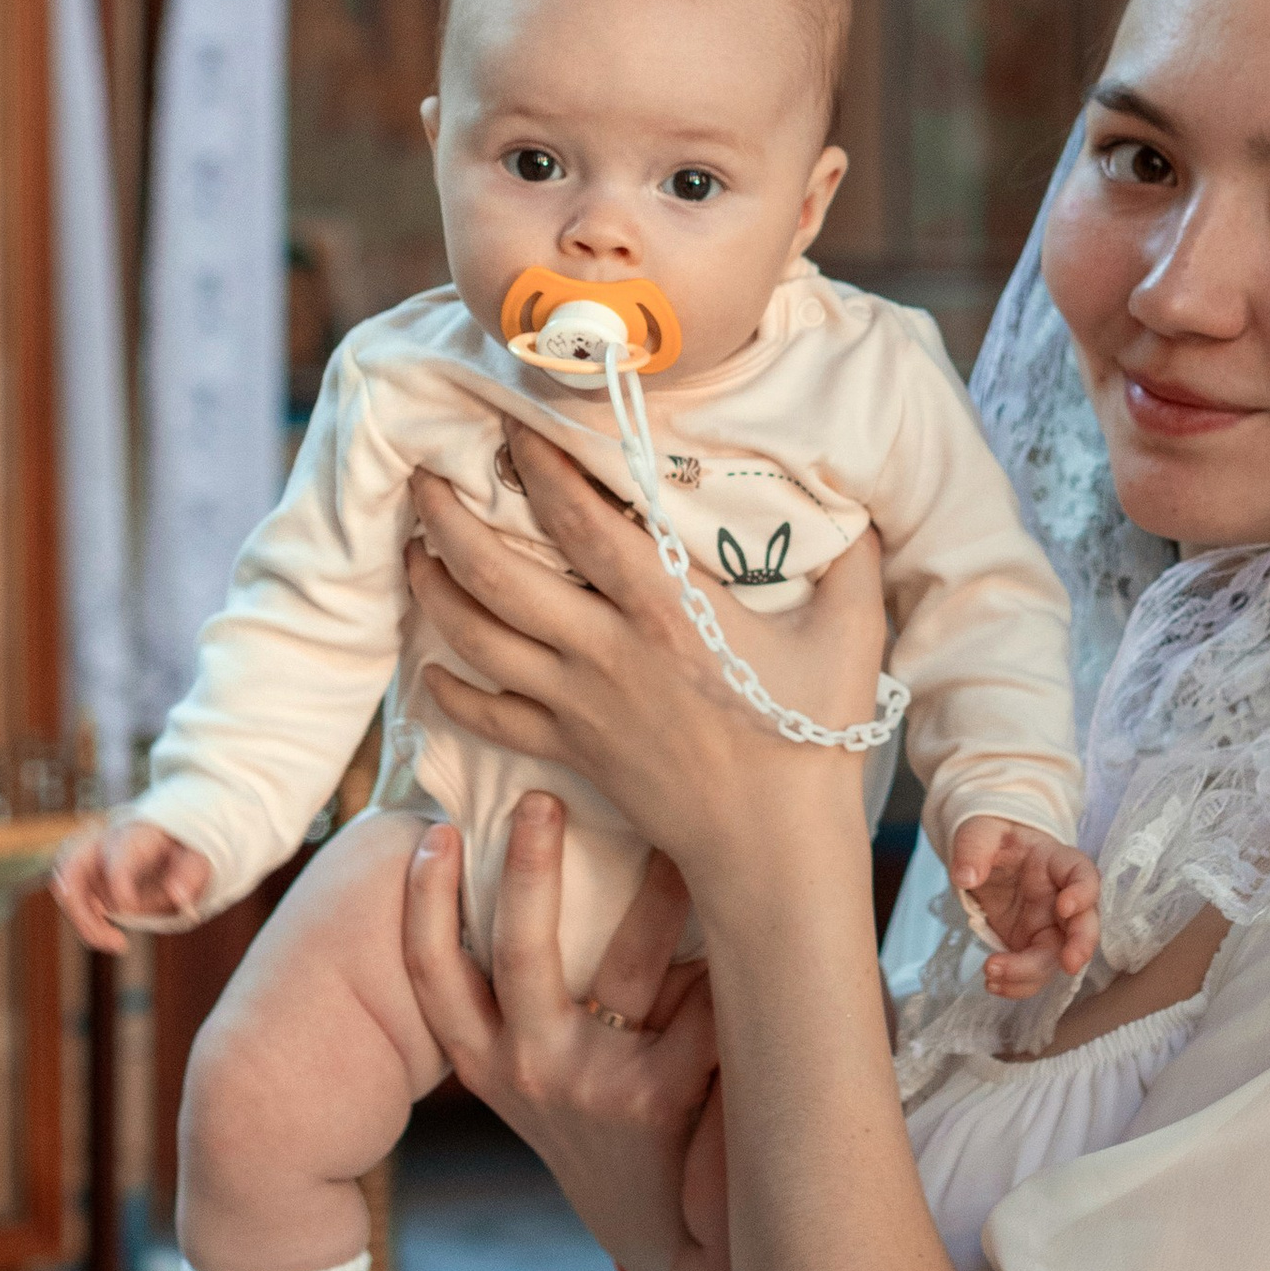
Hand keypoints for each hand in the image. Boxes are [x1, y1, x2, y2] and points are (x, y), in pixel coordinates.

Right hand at [52, 816, 213, 945]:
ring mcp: (91, 859)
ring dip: (83, 921)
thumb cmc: (184, 852)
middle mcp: (106, 841)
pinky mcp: (87, 877)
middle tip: (111, 937)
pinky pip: (71, 898)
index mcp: (136, 833)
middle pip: (72, 866)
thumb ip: (190, 875)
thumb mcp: (199, 858)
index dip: (119, 884)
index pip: (117, 854)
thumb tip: (178, 897)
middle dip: (81, 907)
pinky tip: (112, 938)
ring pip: (64, 886)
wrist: (173, 840)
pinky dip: (86, 922)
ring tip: (117, 943)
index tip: (130, 908)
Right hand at [401, 795, 717, 1270]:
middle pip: (519, 950)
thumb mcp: (531, 1073)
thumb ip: (521, 998)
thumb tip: (535, 857)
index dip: (424, 902)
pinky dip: (726, 968)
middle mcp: (526, 1069)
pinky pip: (700, 1007)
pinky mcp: (657, 1099)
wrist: (653, 1224)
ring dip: (661, 892)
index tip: (434, 833)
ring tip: (688, 833)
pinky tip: (757, 928)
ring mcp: (590, 1084)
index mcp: (482, 1058)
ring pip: (630, 964)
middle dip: (531, 867)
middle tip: (543, 796)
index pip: (432, 973)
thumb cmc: (591, 1116)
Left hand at [403, 430, 886, 907]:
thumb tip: (856, 491)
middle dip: (445, 518)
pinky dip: (451, 689)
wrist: (773, 847)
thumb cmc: (813, 735)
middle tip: (421, 478)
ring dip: (433, 590)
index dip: (534, 463)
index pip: (578, 518)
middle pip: (496, 572)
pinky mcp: (570, 749)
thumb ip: (850, 552)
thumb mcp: (848, 632)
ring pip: (475, 637)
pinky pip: (489, 715)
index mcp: (666, 606)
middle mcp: (605, 648)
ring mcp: (578, 702)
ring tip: (413, 550)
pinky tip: (432, 665)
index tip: (508, 423)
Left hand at [948, 814, 1100, 1000]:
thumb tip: (966, 877)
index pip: (1084, 875)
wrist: (985, 855)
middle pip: (1084, 924)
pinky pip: (1032, 972)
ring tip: (992, 973)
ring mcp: (1048, 925)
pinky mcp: (1029, 945)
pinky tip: (991, 984)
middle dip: (1081, 946)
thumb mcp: (979, 832)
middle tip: (1068, 964)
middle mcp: (1061, 898)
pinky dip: (1016, 984)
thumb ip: (973, 849)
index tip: (1065, 906)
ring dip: (1031, 973)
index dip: (1083, 893)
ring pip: (1056, 957)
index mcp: (1056, 862)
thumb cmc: (992, 837)